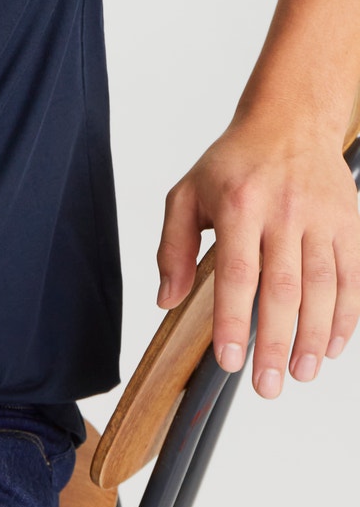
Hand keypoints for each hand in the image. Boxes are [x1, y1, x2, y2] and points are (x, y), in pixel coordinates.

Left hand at [156, 115, 359, 396]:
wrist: (289, 121)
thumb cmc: (234, 163)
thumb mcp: (186, 194)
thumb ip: (172, 248)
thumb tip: (166, 299)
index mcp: (239, 206)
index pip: (237, 274)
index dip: (233, 321)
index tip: (229, 360)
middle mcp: (284, 212)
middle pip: (283, 289)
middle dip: (274, 343)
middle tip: (267, 385)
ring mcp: (322, 219)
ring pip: (322, 287)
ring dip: (313, 337)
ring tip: (300, 373)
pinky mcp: (349, 224)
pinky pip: (352, 276)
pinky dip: (345, 316)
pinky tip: (332, 345)